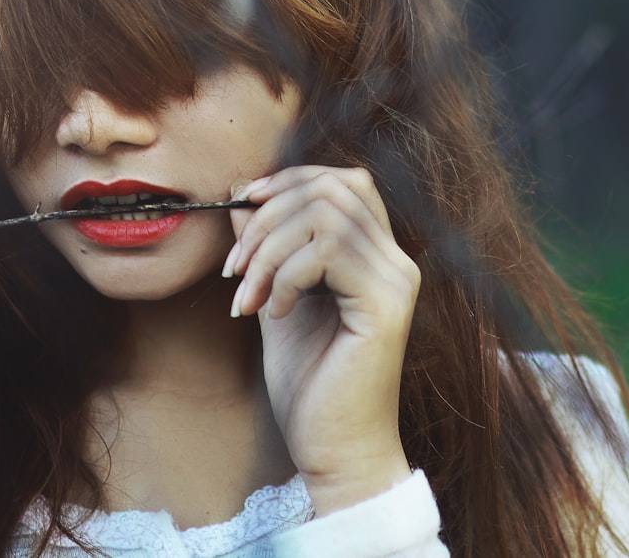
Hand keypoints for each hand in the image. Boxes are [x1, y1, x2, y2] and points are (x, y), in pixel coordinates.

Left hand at [223, 166, 418, 514]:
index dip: (288, 180)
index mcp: (373, 256)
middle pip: (331, 188)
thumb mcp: (275, 298)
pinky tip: (274, 315)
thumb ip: (266, 249)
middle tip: (234, 268)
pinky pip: (327, 253)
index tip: (240, 203)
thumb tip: (239, 196)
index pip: (341, 182)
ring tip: (248, 296)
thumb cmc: (308, 383)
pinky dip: (286, 276)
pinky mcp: (387, 306)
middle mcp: (394, 261)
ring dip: (268, 250)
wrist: (332, 448)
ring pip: (325, 215)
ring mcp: (395, 280)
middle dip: (266, 218)